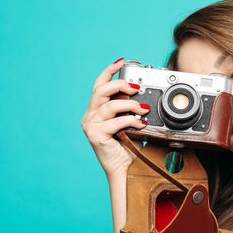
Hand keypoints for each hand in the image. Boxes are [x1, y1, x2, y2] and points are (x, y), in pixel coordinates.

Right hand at [81, 58, 149, 175]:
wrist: (124, 170)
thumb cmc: (127, 147)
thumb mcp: (127, 122)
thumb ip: (128, 108)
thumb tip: (140, 93)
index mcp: (95, 111)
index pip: (99, 85)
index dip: (109, 72)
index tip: (121, 62)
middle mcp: (89, 116)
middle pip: (101, 91)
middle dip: (120, 85)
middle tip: (136, 88)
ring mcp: (90, 126)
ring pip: (109, 106)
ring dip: (129, 105)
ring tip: (143, 108)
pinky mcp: (95, 135)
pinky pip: (115, 122)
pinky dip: (130, 121)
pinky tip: (139, 124)